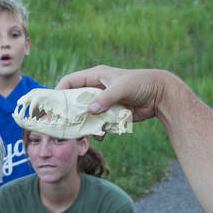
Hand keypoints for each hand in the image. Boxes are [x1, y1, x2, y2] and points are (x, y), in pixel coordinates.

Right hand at [55, 65, 171, 124]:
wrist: (160, 95)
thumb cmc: (141, 84)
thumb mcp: (122, 88)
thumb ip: (105, 98)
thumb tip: (90, 110)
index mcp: (96, 76)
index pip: (71, 81)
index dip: (59, 91)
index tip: (53, 105)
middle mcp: (97, 88)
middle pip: (76, 101)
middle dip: (70, 113)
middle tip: (63, 124)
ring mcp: (104, 102)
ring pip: (87, 114)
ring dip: (85, 124)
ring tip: (83, 134)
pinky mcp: (112, 113)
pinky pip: (100, 123)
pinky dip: (99, 130)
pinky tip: (102, 135)